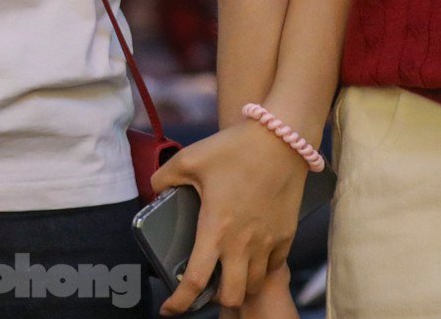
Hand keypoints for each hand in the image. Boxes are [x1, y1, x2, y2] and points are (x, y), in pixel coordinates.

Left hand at [153, 119, 307, 314]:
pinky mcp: (286, 235)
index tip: (169, 311)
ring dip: (239, 285)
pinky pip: (273, 266)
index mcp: (215, 229)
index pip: (194, 281)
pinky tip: (251, 256)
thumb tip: (155, 189)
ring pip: (254, 286)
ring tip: (229, 272)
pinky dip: (261, 269)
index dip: (180, 303)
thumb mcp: (190, 158)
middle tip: (206, 286)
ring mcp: (268, 242)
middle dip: (215, 300)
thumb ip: (165, 177)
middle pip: (231, 296)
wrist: (281, 138)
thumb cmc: (235, 148)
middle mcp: (242, 243)